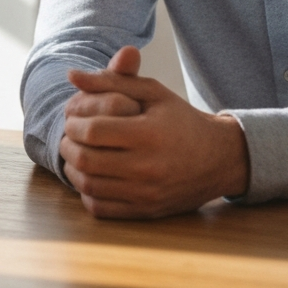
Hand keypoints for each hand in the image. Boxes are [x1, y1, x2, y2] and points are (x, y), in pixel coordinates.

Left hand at [60, 46, 248, 218]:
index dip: (74, 123)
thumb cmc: (180, 118)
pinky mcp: (146, 212)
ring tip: (74, 153)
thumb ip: (110, 80)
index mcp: (149, 134)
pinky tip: (89, 175)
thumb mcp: (151, 91)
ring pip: (90, 186)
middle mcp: (148, 167)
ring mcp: (147, 194)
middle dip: (68, 145)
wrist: (219, 158)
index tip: (72, 117)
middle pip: (87, 160)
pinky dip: (86, 192)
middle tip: (68, 136)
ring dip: (72, 168)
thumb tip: (70, 75)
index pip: (94, 131)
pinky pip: (101, 208)